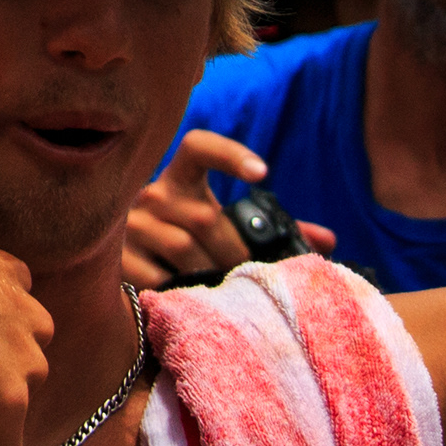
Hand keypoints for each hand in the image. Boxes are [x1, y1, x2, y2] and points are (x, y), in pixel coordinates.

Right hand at [123, 132, 337, 289]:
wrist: (133, 281)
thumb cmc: (193, 254)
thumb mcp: (224, 234)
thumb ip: (269, 234)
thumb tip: (327, 240)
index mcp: (180, 180)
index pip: (199, 147)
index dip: (229, 153)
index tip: (263, 173)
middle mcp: (151, 194)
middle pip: (204, 216)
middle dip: (234, 252)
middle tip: (246, 276)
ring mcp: (130, 225)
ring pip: (183, 247)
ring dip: (211, 274)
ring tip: (221, 290)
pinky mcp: (118, 258)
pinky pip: (158, 275)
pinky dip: (181, 292)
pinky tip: (189, 299)